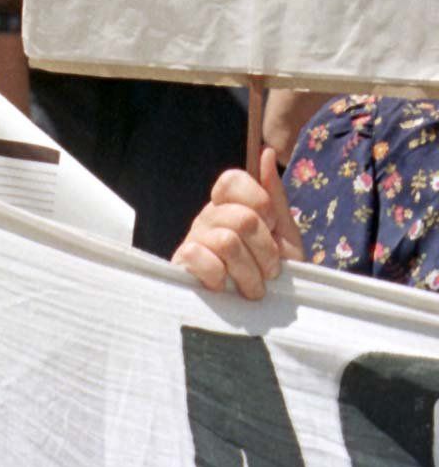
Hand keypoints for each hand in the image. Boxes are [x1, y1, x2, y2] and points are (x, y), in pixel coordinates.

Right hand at [173, 149, 301, 299]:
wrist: (260, 315)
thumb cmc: (271, 274)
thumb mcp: (284, 235)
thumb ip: (275, 196)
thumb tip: (267, 151)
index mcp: (229, 206)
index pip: (232, 179)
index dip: (258, 201)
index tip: (272, 226)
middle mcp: (207, 217)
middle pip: (242, 218)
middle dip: (266, 251)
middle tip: (269, 271)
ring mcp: (193, 239)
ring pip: (227, 242)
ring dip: (250, 273)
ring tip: (253, 287)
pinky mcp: (181, 262)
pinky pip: (200, 256)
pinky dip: (220, 277)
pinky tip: (224, 288)